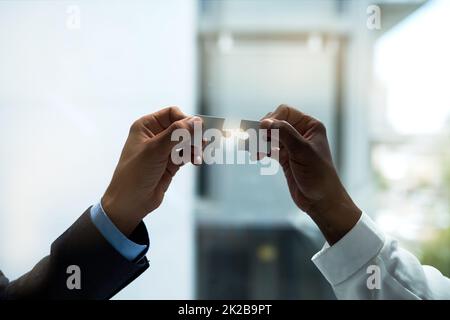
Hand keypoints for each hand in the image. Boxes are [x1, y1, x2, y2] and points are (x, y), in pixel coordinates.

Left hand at [102, 107, 201, 234]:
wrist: (130, 203)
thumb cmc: (135, 173)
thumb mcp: (155, 149)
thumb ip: (177, 134)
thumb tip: (196, 121)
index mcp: (146, 126)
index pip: (172, 114)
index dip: (185, 120)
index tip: (197, 130)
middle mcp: (155, 136)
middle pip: (182, 127)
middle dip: (194, 134)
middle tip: (204, 142)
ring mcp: (163, 150)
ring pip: (186, 141)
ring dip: (195, 147)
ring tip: (199, 157)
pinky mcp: (170, 164)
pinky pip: (187, 154)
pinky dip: (194, 156)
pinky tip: (197, 161)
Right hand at [260, 105, 361, 243]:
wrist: (320, 200)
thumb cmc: (318, 175)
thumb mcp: (302, 150)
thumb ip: (284, 133)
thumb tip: (266, 122)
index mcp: (310, 126)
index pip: (286, 112)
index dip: (273, 118)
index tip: (262, 129)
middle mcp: (301, 133)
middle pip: (276, 122)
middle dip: (263, 130)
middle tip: (254, 139)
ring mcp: (292, 146)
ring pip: (270, 136)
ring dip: (260, 141)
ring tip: (251, 148)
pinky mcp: (284, 158)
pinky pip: (269, 149)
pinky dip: (261, 150)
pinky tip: (257, 156)